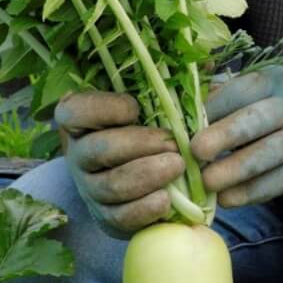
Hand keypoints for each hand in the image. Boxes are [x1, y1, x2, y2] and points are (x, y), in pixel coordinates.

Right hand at [56, 92, 185, 237]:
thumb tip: (207, 65)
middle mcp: (78, 154)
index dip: (103, 109)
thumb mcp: (158, 105)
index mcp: (82, 120)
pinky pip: (120, 218)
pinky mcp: (107, 218)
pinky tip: (167, 200)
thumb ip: (176, 85)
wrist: (144, 182)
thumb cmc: (150, 131)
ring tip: (177, 165)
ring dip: (146, 175)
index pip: (74, 111)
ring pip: (110, 186)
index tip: (136, 107)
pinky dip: (145, 210)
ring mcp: (91, 189)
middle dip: (138, 145)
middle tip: (172, 142)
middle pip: (97, 150)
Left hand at [194, 69, 282, 208]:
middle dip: (225, 135)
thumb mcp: (252, 90)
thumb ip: (216, 93)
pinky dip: (251, 193)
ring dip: (235, 170)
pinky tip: (227, 199)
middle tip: (195, 152)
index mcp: (272, 80)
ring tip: (206, 182)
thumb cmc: (269, 107)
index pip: (242, 90)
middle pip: (258, 119)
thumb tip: (173, 103)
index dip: (212, 108)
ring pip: (269, 154)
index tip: (183, 126)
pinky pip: (278, 182)